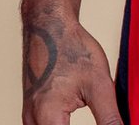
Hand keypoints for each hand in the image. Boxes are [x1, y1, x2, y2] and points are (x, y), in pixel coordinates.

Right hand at [22, 9, 122, 124]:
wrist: (49, 24)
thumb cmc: (73, 49)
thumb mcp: (98, 84)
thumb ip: (109, 118)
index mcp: (47, 119)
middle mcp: (32, 123)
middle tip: (105, 124)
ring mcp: (28, 118)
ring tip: (96, 120)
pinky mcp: (31, 112)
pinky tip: (71, 122)